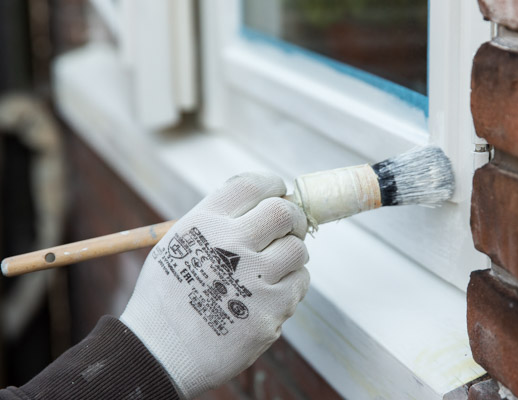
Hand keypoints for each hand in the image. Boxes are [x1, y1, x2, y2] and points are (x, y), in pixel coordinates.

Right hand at [120, 173, 309, 398]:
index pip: (253, 185)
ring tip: (272, 267)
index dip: (273, 185)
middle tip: (288, 228)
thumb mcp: (177, 244)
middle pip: (284, 212)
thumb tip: (265, 203)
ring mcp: (254, 279)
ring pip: (299, 249)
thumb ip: (217, 221)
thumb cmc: (168, 297)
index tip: (279, 193)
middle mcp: (231, 245)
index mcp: (205, 223)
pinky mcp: (271, 311)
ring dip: (292, 254)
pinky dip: (290, 285)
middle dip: (292, 217)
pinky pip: (300, 283)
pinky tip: (267, 294)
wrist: (159, 354)